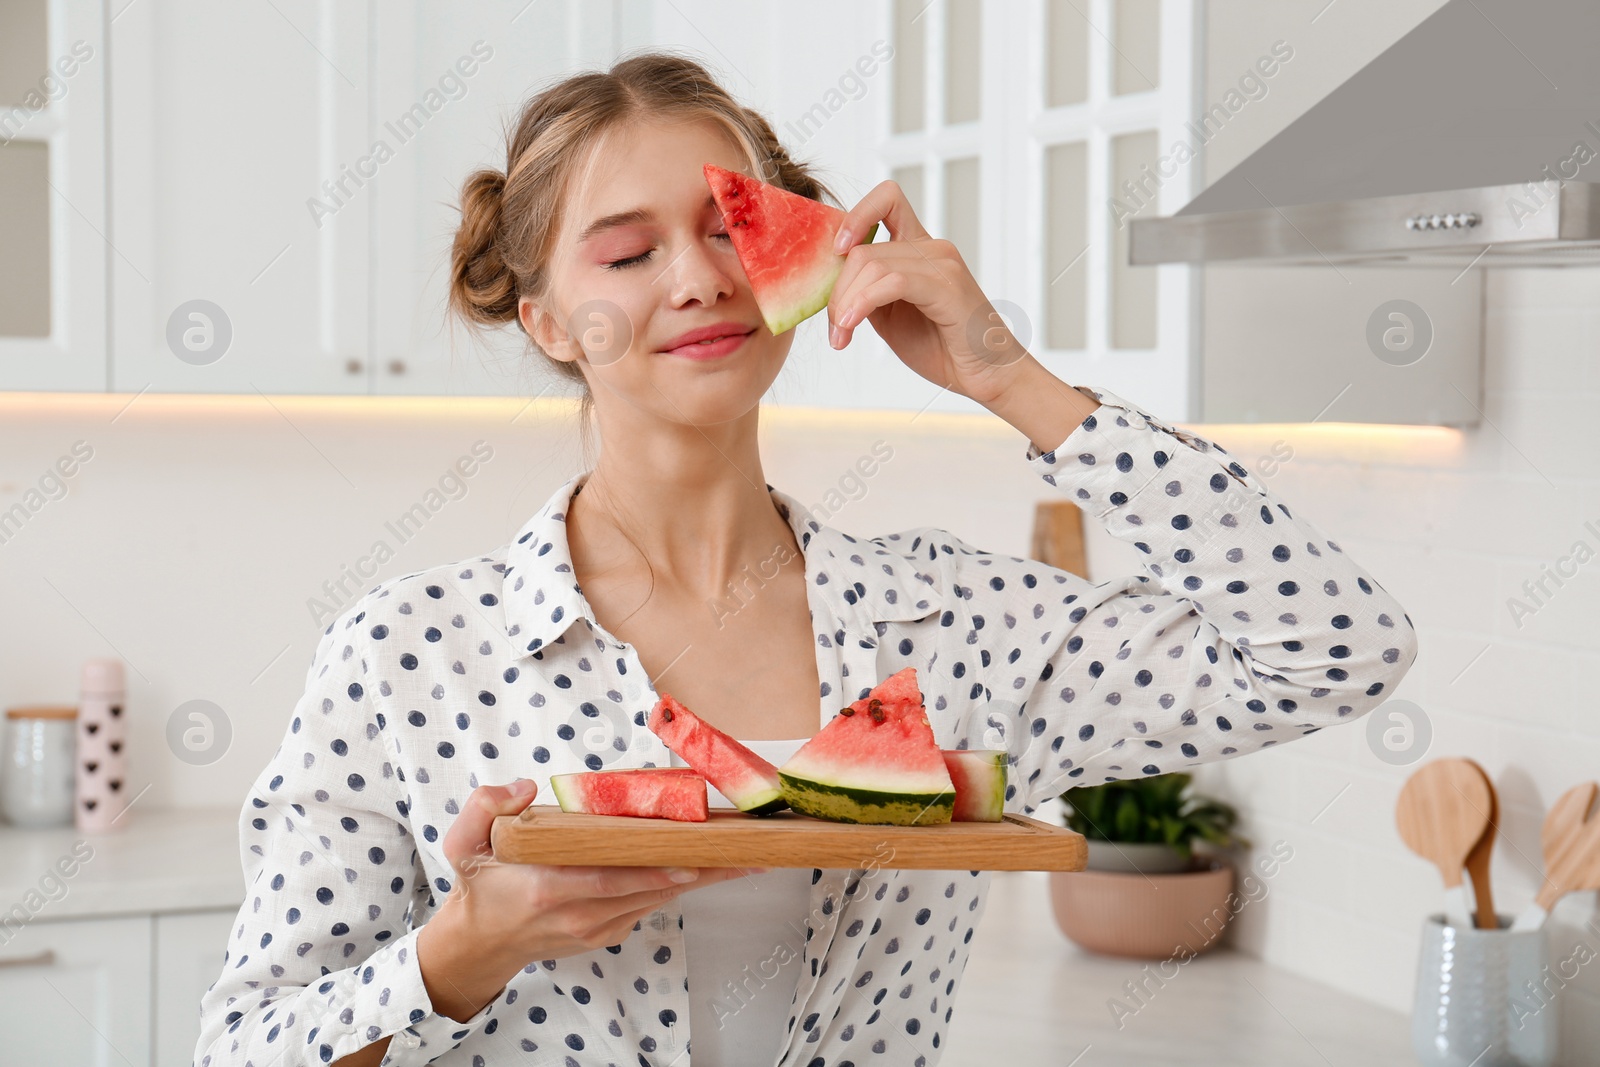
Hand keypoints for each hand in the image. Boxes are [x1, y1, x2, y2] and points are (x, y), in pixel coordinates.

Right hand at [416, 779, 760, 1020]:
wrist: (480, 943)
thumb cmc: (479, 886)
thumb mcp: (462, 845)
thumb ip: (484, 807)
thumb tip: (524, 788)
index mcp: (549, 889)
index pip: (612, 879)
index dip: (654, 870)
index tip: (692, 857)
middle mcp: (581, 914)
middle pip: (652, 889)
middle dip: (701, 870)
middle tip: (746, 851)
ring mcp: (598, 928)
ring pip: (659, 898)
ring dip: (701, 878)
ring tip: (744, 856)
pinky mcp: (609, 932)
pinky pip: (650, 903)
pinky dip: (678, 882)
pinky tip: (707, 863)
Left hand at [827, 179, 1033, 406]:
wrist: (986, 375)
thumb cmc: (942, 347)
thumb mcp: (890, 316)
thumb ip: (866, 292)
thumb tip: (831, 283)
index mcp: (919, 249)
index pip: (887, 199)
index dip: (855, 215)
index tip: (836, 252)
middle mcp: (932, 248)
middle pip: (863, 249)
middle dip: (837, 291)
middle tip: (835, 329)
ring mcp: (942, 263)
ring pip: (871, 265)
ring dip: (845, 304)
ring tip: (841, 335)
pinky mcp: (947, 285)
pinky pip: (891, 283)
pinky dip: (862, 304)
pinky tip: (851, 327)